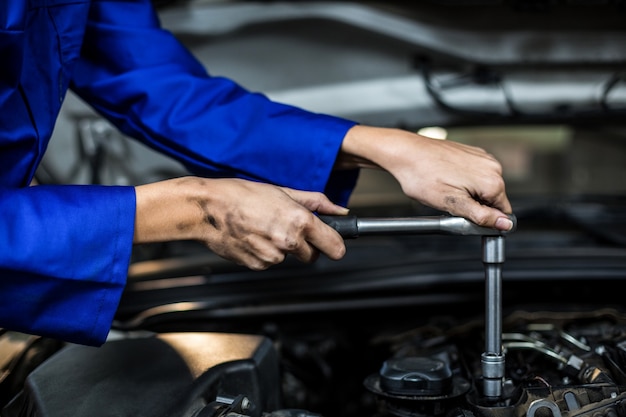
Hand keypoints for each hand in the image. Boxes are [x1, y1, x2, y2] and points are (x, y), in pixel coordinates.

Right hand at [134, 176, 348, 269]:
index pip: (335, 247)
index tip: (333, 243)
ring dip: (282, 247)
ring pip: (289, 258)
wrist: (208, 209)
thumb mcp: (283, 191)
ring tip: (264, 227)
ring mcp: (272, 257)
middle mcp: (288, 242)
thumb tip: (339, 211)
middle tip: (288, 227)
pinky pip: (270, 262)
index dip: (335, 245)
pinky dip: (265, 252)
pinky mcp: (257, 265)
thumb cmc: (242, 195)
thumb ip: (316, 203)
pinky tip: (254, 236)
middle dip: (306, 245)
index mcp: (299, 221)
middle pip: (312, 256)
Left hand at [337, 125, 512, 230]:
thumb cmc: (423, 176)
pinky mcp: (470, 153)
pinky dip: (462, 181)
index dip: (485, 220)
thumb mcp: (453, 204)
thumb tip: (504, 224)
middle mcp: (492, 166)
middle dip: (475, 205)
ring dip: (468, 193)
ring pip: (482, 187)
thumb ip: (482, 216)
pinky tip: (446, 180)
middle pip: (493, 199)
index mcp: (492, 181)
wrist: (406, 153)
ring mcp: (481, 157)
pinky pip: (473, 174)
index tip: (467, 217)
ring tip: (446, 190)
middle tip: (451, 203)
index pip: (503, 212)